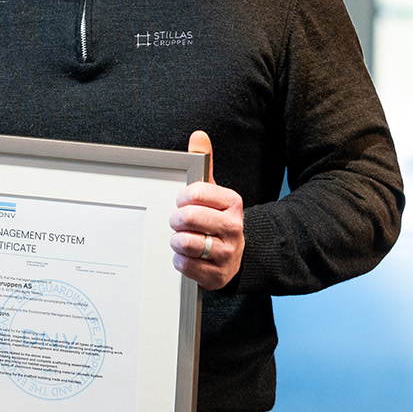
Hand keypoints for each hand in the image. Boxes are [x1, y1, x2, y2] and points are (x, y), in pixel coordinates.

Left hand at [170, 130, 243, 290]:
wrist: (236, 255)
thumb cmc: (216, 219)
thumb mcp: (212, 191)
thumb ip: (203, 163)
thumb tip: (199, 136)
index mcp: (232, 203)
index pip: (194, 194)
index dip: (181, 199)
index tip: (182, 202)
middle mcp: (233, 228)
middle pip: (187, 218)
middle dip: (176, 220)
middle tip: (178, 222)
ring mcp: (227, 253)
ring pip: (185, 243)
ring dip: (176, 241)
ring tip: (183, 239)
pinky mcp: (217, 275)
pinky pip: (184, 265)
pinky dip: (180, 261)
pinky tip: (187, 256)